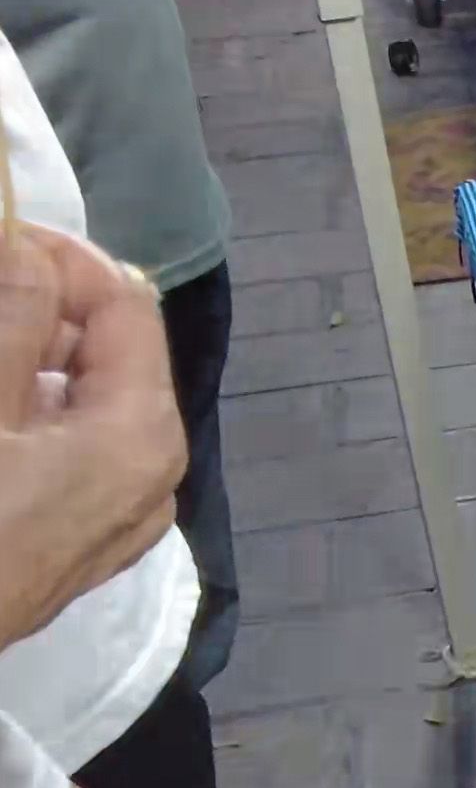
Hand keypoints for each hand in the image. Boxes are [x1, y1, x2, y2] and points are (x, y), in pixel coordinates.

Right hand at [0, 221, 184, 649]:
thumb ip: (14, 319)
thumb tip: (30, 246)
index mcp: (142, 433)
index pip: (125, 302)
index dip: (58, 254)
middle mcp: (149, 474)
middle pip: (105, 348)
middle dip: (33, 304)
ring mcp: (112, 515)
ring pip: (75, 396)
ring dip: (19, 354)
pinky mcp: (68, 541)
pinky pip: (55, 445)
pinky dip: (17, 406)